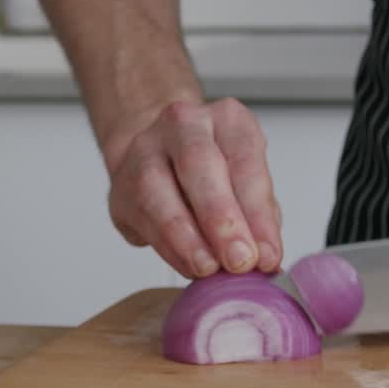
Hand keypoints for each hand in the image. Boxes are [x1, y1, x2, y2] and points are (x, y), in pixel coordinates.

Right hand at [102, 97, 282, 278]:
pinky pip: (144, 218)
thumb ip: (258, 215)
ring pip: (159, 191)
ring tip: (208, 268)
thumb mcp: (247, 182)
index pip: (246, 162)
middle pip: (199, 164)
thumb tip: (264, 257)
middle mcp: (184, 124)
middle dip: (221, 218)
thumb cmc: (214, 172)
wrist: (159, 157)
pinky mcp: (121, 183)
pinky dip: (169, 248)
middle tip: (239, 260)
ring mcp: (145, 149)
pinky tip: (188, 266)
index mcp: (227, 119)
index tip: (267, 255)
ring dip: (187, 238)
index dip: (258, 213)